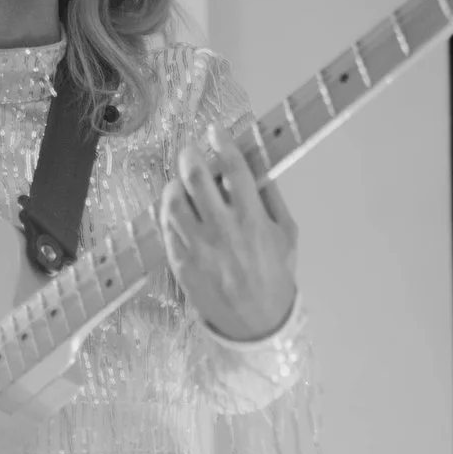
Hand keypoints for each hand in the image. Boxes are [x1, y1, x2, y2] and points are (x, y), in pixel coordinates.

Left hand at [159, 125, 298, 340]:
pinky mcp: (179, 261)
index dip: (222, 143)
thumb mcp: (286, 234)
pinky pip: (166, 226)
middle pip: (196, 178)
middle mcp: (222, 230)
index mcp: (253, 219)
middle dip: (190, 156)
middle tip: (191, 151)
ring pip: (173, 200)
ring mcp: (197, 247)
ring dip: (175, 184)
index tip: (215, 131)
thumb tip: (256, 164)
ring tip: (182, 183)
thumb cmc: (275, 275)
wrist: (255, 322)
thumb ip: (271, 197)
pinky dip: (169, 211)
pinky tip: (178, 209)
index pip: (234, 168)